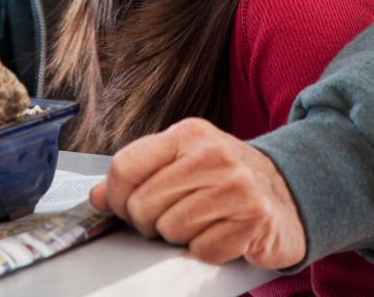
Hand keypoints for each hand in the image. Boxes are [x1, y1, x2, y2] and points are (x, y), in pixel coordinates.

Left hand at [89, 118, 305, 268]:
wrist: (288, 192)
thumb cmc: (226, 177)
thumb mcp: (183, 161)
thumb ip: (141, 173)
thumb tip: (96, 196)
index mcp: (188, 134)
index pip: (126, 165)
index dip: (116, 196)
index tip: (122, 207)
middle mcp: (211, 155)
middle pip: (144, 203)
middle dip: (147, 222)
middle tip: (166, 219)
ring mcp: (234, 186)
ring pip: (170, 229)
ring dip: (178, 236)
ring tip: (198, 222)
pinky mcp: (252, 221)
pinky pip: (202, 250)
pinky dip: (205, 250)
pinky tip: (218, 234)